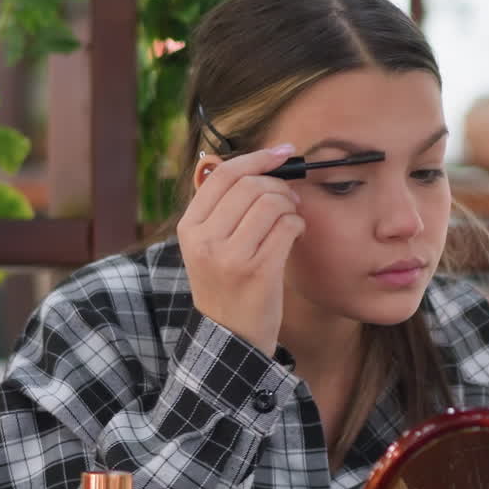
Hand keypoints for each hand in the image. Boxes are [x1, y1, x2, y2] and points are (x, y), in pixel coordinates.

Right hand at [177, 145, 304, 356]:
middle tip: (291, 199)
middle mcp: (205, 240)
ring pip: (272, 202)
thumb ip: (221, 207)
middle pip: (251, 185)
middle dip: (280, 186)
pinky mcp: (258, 271)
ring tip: (292, 218)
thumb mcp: (208, 246)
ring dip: (291, 205)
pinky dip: (298, 225)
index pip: (223, 174)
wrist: (230, 336)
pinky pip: (288, 226)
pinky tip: (296, 236)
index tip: (283, 153)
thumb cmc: (226, 284)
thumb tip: (249, 161)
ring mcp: (230, 256)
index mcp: (190, 227)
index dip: (257, 157)